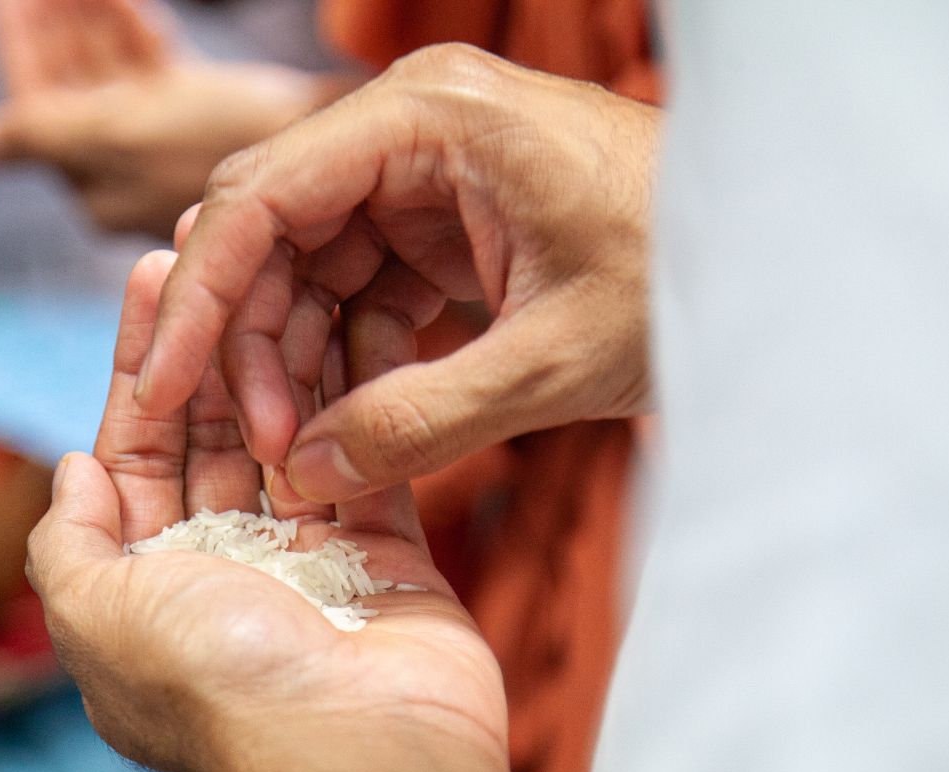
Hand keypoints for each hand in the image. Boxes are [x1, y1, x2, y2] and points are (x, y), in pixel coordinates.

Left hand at [0, 0, 330, 234]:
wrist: (321, 142)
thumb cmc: (214, 143)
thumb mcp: (112, 134)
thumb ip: (37, 134)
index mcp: (93, 181)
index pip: (33, 103)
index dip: (21, 43)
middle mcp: (124, 166)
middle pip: (70, 82)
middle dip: (57, 25)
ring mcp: (163, 140)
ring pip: (110, 69)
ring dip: (93, 18)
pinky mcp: (203, 115)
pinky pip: (154, 66)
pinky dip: (137, 30)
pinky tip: (130, 2)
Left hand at [26, 250, 508, 771]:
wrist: (356, 755)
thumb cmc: (216, 686)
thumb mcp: (97, 616)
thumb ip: (71, 544)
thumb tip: (70, 471)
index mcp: (145, 587)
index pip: (132, 454)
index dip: (136, 368)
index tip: (150, 281)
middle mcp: (222, 573)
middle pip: (208, 436)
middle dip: (207, 347)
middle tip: (216, 252)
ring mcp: (306, 565)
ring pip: (286, 439)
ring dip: (281, 359)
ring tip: (283, 268)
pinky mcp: (387, 560)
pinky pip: (367, 462)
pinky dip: (359, 400)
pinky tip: (354, 325)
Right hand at [135, 43, 659, 498]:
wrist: (783, 260)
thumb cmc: (690, 279)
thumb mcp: (553, 365)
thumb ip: (421, 423)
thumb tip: (307, 476)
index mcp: (430, 117)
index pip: (262, 196)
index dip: (201, 301)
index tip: (165, 389)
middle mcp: (413, 126)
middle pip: (272, 231)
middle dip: (254, 342)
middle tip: (266, 446)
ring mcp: (427, 171)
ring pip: (310, 266)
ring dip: (301, 359)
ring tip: (313, 451)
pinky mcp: (447, 219)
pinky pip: (362, 287)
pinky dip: (353, 356)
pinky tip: (362, 422)